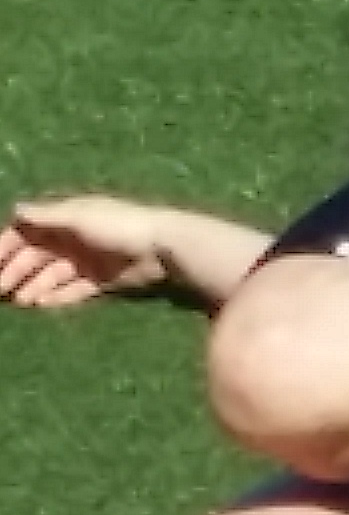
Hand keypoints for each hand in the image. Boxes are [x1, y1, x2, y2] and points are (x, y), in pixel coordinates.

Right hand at [0, 196, 175, 308]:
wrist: (165, 246)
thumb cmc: (120, 224)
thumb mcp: (79, 216)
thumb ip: (47, 216)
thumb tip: (16, 210)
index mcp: (64, 219)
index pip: (26, 232)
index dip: (6, 246)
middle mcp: (72, 239)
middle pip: (37, 256)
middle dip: (16, 271)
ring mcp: (87, 261)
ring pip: (53, 275)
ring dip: (35, 286)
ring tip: (21, 300)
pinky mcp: (103, 280)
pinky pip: (74, 290)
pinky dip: (58, 296)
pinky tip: (41, 304)